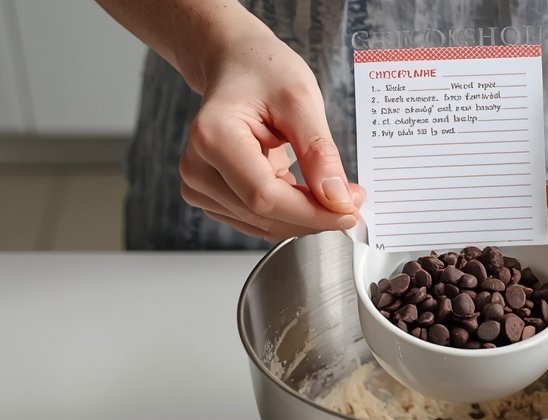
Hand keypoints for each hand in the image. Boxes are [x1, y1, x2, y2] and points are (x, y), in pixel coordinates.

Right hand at [179, 29, 364, 240]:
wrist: (236, 66)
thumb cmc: (262, 72)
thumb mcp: (301, 100)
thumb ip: (318, 153)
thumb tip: (336, 199)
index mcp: (212, 137)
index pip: (265, 197)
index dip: (312, 212)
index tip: (349, 211)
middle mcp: (197, 166)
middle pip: (264, 215)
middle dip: (314, 215)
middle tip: (351, 200)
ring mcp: (200, 185)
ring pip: (263, 225)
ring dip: (303, 217)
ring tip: (329, 190)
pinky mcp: (212, 197)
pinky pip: (257, 221)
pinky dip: (289, 213)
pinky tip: (304, 192)